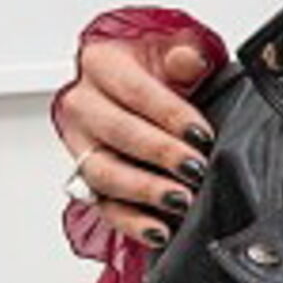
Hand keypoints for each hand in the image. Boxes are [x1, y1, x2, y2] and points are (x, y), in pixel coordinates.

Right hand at [55, 29, 216, 247]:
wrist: (150, 95)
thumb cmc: (162, 72)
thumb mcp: (177, 53)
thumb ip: (184, 54)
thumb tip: (190, 59)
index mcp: (101, 64)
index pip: (133, 89)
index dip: (169, 113)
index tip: (201, 134)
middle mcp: (83, 105)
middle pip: (116, 132)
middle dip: (159, 153)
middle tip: (195, 169)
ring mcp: (82, 146)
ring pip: (104, 172)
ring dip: (145, 190)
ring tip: (181, 199)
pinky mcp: (89, 181)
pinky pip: (104, 207)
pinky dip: (132, 222)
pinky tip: (158, 230)